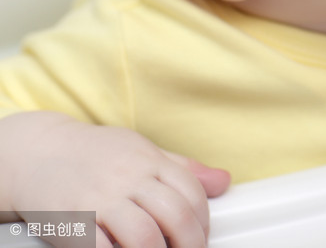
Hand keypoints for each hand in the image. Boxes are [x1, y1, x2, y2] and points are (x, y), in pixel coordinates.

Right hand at [2, 111, 229, 247]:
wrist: (37, 152)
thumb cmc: (95, 155)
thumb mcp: (142, 151)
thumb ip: (182, 169)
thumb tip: (223, 181)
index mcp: (150, 161)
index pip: (191, 193)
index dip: (202, 222)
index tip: (200, 239)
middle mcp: (130, 178)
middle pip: (175, 216)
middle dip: (190, 244)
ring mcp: (101, 199)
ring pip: (144, 236)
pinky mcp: (75, 220)